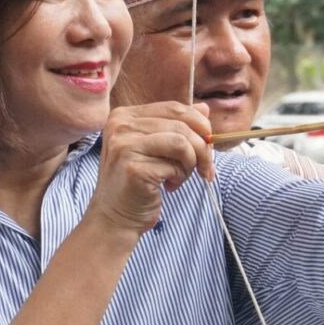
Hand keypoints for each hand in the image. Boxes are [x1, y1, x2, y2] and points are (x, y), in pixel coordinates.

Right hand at [86, 103, 213, 234]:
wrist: (115, 216)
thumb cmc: (137, 182)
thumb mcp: (157, 148)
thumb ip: (177, 126)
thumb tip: (205, 109)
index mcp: (125, 115)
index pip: (174, 108)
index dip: (199, 125)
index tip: (208, 145)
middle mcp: (120, 126)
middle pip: (181, 125)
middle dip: (202, 148)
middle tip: (205, 168)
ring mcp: (124, 146)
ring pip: (181, 143)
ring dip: (190, 164)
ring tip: (180, 177)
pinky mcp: (133, 168)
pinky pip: (174, 166)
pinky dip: (180, 177)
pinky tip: (168, 186)